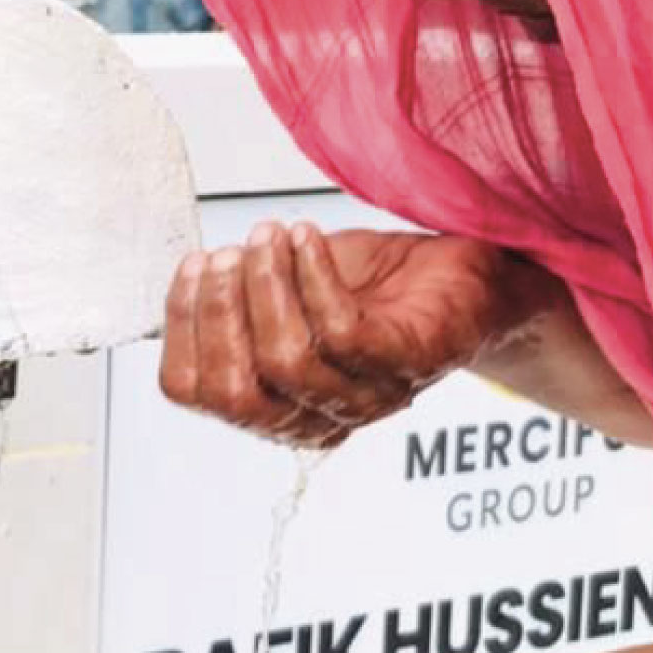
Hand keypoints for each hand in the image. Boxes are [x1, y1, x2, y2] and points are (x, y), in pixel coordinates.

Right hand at [158, 224, 555, 447]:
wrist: (470, 274)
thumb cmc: (378, 287)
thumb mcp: (291, 289)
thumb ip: (241, 294)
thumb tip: (190, 274)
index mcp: (279, 405)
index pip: (199, 394)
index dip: (182, 327)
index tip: (194, 267)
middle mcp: (321, 416)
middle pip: (236, 393)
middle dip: (217, 311)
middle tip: (227, 253)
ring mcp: (371, 396)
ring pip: (286, 361)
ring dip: (266, 284)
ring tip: (273, 235)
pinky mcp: (412, 362)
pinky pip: (342, 333)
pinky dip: (314, 276)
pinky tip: (309, 238)